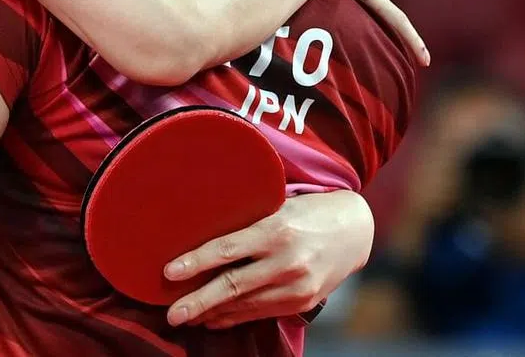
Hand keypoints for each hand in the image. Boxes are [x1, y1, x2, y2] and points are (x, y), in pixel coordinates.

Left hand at [163, 190, 374, 328]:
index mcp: (276, 229)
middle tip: (171, 313)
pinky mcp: (302, 302)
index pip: (227, 249)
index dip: (196, 261)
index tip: (170, 271)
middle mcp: (286, 261)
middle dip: (198, 301)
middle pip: (233, 285)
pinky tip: (213, 319)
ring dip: (211, 313)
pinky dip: (234, 317)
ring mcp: (296, 286)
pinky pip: (260, 313)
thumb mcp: (279, 204)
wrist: (354, 230)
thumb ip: (248, 220)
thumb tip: (203, 227)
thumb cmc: (308, 210)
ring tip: (184, 316)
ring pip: (244, 305)